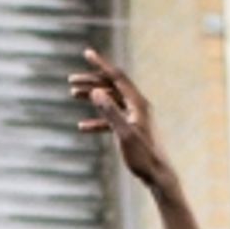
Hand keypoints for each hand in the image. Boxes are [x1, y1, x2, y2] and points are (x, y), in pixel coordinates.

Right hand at [69, 49, 170, 187]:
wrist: (158, 176)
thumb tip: (95, 92)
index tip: (87, 53)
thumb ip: (110, 112)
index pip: (117, 77)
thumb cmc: (143, 156)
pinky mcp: (131, 129)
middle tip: (71, 80)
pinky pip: (111, 119)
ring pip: (110, 101)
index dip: (101, 64)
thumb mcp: (124, 133)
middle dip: (91, 81)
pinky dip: (97, 120)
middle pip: (111, 86)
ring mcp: (134, 117)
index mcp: (138, 103)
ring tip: (73, 95)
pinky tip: (82, 126)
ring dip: (92, 97)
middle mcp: (137, 106)